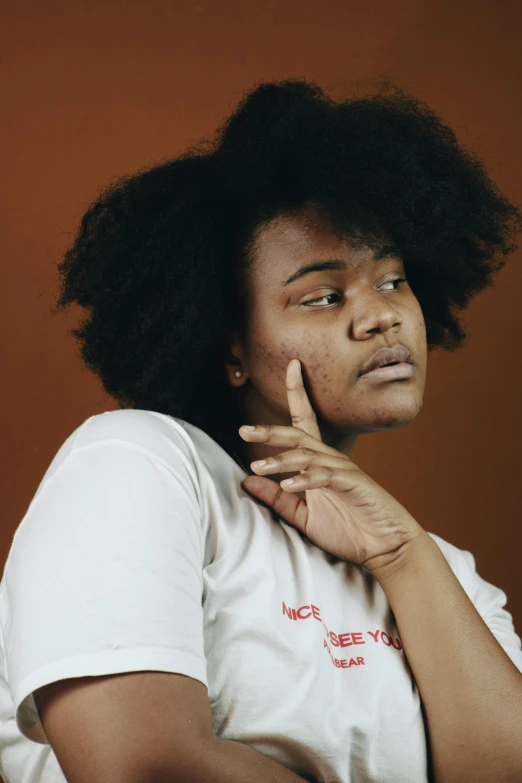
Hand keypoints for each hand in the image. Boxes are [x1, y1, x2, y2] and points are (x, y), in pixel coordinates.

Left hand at [239, 358, 425, 573]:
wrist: (387, 548)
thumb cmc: (349, 530)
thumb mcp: (304, 516)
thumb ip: (278, 499)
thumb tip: (247, 481)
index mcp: (320, 463)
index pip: (305, 421)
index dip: (297, 393)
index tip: (291, 367)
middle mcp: (331, 460)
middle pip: (299, 435)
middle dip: (270, 431)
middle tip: (243, 431)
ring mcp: (344, 471)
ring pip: (308, 455)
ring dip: (281, 460)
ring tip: (257, 466)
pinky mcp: (354, 485)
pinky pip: (326, 477)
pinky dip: (306, 479)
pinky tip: (288, 484)